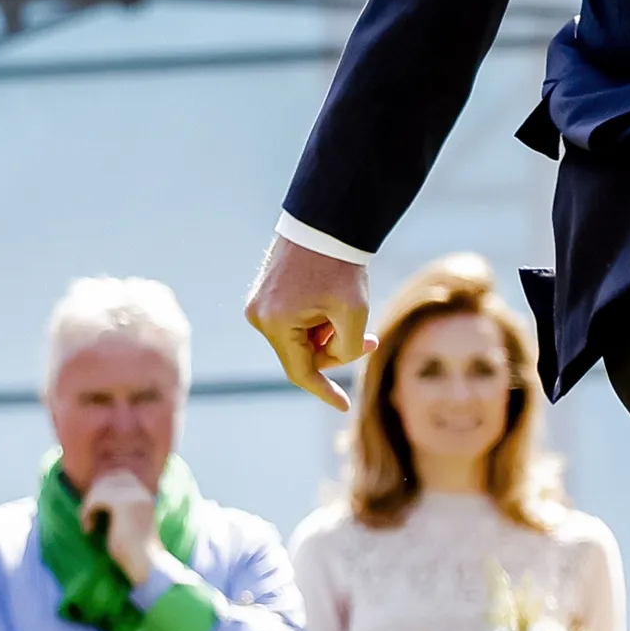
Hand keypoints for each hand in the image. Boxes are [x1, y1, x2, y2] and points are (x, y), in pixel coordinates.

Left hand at [82, 468, 162, 586]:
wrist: (146, 565)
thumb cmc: (134, 551)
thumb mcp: (126, 525)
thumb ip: (117, 511)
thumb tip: (98, 503)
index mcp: (144, 497)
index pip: (120, 477)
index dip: (102, 488)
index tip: (93, 509)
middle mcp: (140, 492)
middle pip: (108, 479)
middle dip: (92, 496)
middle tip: (87, 517)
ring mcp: (133, 497)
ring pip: (99, 489)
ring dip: (87, 507)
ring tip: (87, 525)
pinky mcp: (122, 504)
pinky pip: (95, 499)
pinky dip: (86, 513)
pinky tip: (88, 529)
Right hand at [247, 235, 369, 407]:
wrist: (325, 224)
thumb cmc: (340, 266)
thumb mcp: (354, 313)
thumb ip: (348, 348)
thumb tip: (335, 360)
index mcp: (275, 323)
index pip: (300, 372)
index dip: (324, 390)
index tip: (344, 406)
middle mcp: (259, 317)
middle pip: (303, 355)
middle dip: (336, 349)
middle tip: (370, 338)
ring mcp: (258, 305)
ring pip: (300, 339)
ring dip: (328, 333)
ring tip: (347, 307)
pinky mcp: (264, 295)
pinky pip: (293, 322)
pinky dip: (317, 321)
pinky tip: (332, 301)